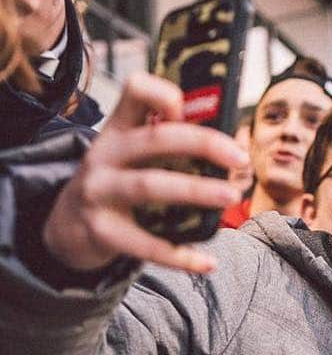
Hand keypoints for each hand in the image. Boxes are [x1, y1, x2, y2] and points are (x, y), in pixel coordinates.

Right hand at [42, 72, 245, 273]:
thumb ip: (169, 147)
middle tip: (240, 159)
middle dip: (202, 145)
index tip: (192, 109)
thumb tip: (231, 149)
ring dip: (195, 190)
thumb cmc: (117, 185)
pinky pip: (145, 244)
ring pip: (150, 186)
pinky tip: (208, 262)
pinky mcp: (102, 230)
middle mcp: (105, 155)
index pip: (135, 92)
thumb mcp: (131, 157)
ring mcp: (100, 192)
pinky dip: (180, 255)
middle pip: (154, 139)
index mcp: (118, 130)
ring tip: (230, 196)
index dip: (163, 94)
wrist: (68, 227)